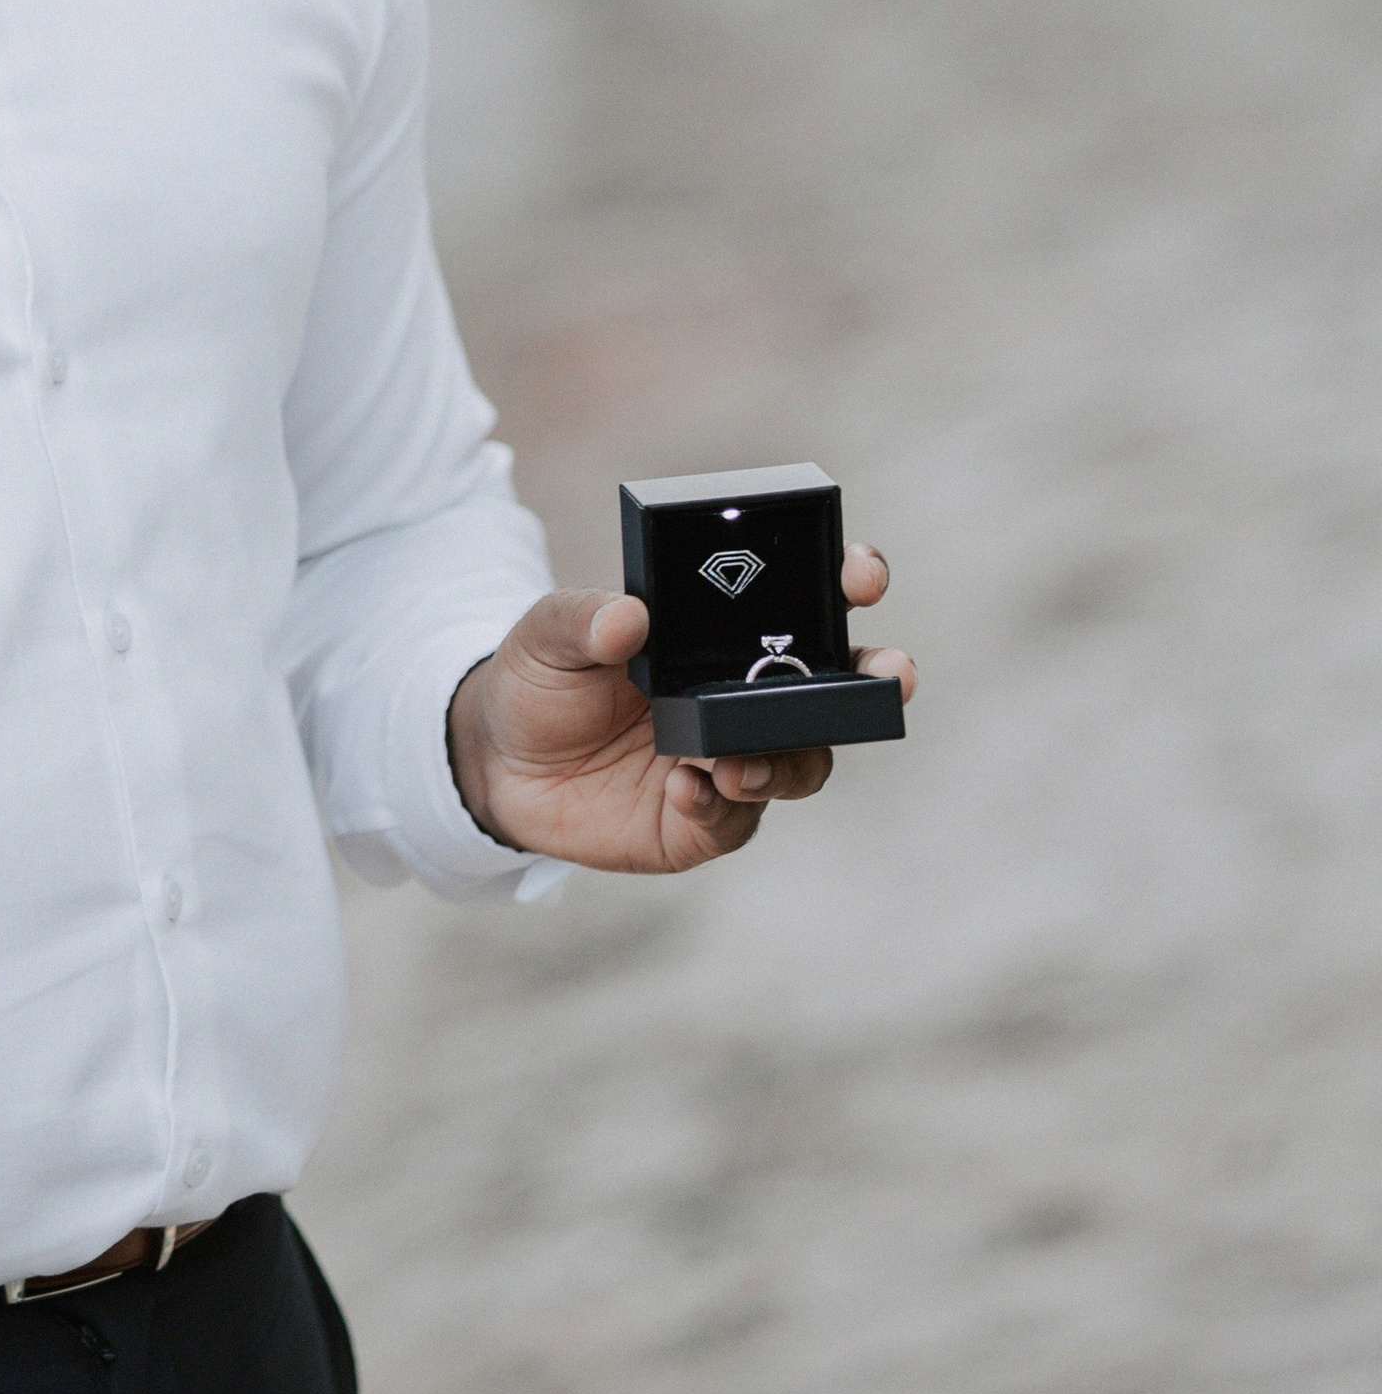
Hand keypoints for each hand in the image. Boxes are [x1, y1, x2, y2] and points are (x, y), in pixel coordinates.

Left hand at [444, 550, 914, 874]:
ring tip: (734, 761)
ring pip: (802, 760)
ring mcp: (734, 757)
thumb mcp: (549, 632)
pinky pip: (735, 816)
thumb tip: (629, 618)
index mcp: (723, 632)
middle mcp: (746, 694)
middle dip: (878, 675)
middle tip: (892, 671)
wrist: (501, 763)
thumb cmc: (542, 678)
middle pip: (838, 686)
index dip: (848, 581)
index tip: (861, 574)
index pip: (805, 599)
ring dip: (787, 758)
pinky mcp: (705, 819)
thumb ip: (584, 619)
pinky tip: (686, 789)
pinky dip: (720, 803)